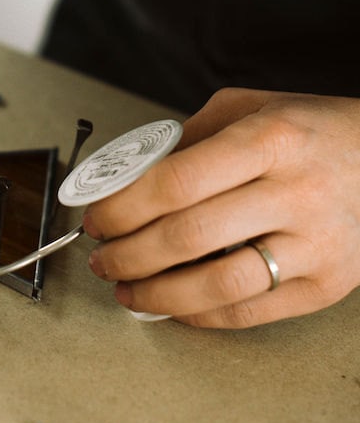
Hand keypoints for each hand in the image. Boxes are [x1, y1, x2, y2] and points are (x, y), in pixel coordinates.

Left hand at [83, 88, 359, 327]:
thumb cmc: (314, 130)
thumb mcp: (252, 107)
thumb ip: (193, 136)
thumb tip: (134, 175)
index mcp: (270, 139)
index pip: (179, 180)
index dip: (125, 205)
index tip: (96, 216)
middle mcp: (294, 192)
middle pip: (189, 235)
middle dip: (129, 253)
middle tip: (102, 256)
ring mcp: (315, 244)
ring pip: (218, 285)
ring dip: (158, 294)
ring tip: (127, 288)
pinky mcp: (326, 285)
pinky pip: (251, 312)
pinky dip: (201, 315)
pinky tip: (174, 306)